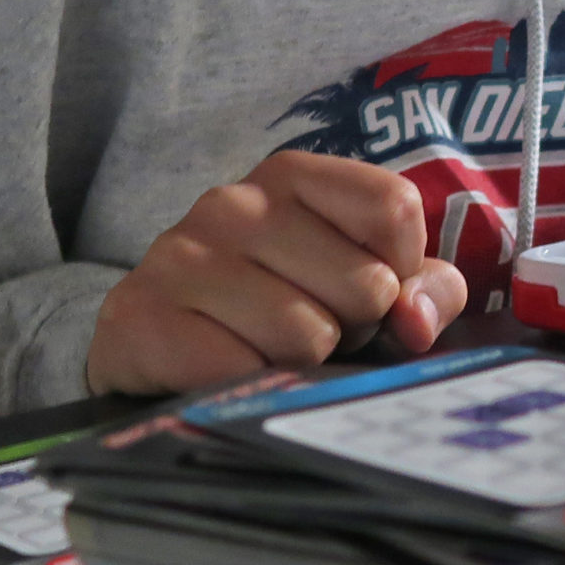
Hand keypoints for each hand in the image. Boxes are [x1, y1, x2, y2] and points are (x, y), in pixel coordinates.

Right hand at [88, 152, 468, 396]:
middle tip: (307, 329)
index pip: (394, 208)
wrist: (150, 347)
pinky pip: (243, 374)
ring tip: (264, 349)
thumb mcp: (356, 285)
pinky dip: (249, 388)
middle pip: (366, 283)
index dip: (402, 268)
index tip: (368, 292)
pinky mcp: (142, 317)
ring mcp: (182, 256)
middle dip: (352, 327)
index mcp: (291, 176)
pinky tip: (224, 372)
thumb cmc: (271, 310)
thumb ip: (422, 288)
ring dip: (301, 364)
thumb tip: (418, 320)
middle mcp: (233, 203)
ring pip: (308, 336)